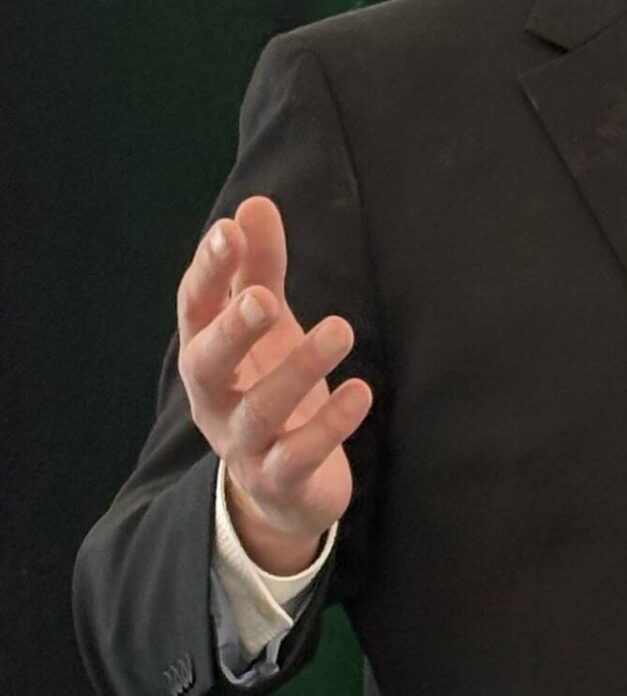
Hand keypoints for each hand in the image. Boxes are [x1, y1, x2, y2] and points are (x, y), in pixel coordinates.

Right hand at [176, 195, 371, 575]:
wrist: (282, 490)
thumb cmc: (269, 388)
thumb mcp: (268, 329)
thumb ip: (259, 271)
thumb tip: (253, 204)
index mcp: (205, 354)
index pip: (195, 308)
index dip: (208, 271)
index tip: (229, 231)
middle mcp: (213, 399)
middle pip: (208, 362)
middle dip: (234, 330)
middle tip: (266, 299)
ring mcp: (243, 443)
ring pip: (261, 409)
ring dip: (300, 368)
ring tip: (340, 330)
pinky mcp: (281, 479)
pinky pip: (300, 454)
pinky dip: (331, 424)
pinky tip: (361, 392)